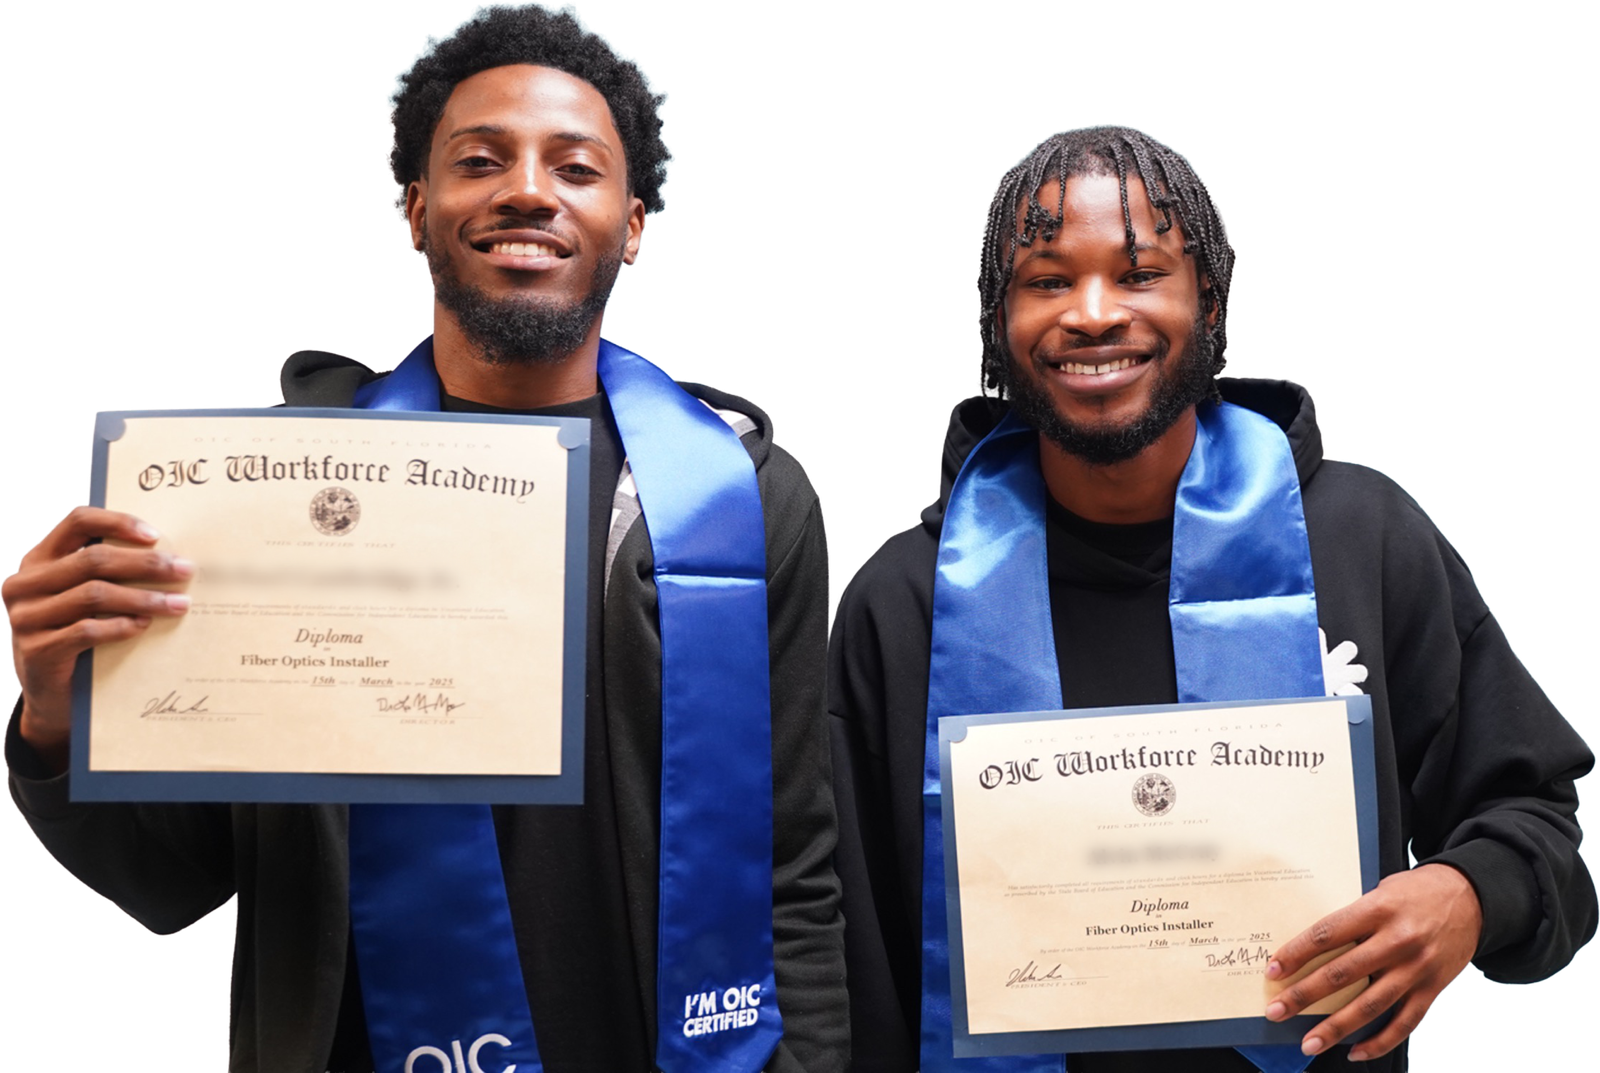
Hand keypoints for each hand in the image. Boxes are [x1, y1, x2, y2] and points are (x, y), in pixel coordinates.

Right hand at [3, 507, 192, 771]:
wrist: (53, 696)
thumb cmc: (78, 635)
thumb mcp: (85, 599)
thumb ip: (110, 574)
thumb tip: (171, 554)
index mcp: (38, 560)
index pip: (77, 522)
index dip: (117, 522)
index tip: (156, 536)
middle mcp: (25, 584)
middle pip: (93, 560)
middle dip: (145, 564)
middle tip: (184, 570)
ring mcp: (25, 617)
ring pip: (94, 595)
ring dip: (143, 598)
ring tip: (178, 604)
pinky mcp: (36, 650)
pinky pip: (86, 630)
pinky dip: (121, 626)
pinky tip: (144, 626)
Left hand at [1264, 863, 1481, 1060]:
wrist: (1472, 897)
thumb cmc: (1415, 891)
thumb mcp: (1380, 890)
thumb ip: (1352, 917)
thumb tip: (1311, 948)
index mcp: (1377, 910)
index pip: (1326, 935)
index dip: (1296, 954)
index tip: (1273, 970)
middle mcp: (1397, 941)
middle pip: (1342, 974)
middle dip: (1304, 996)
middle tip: (1277, 1011)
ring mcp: (1416, 968)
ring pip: (1370, 1005)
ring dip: (1335, 1028)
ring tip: (1309, 1043)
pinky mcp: (1433, 988)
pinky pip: (1404, 1023)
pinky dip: (1379, 1041)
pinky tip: (1355, 1051)